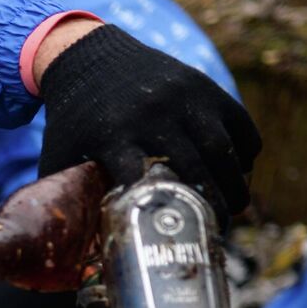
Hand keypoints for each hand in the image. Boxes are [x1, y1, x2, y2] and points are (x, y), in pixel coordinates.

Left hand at [36, 24, 261, 222]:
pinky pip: (240, 124)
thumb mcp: (60, 154)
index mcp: (113, 135)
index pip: (140, 176)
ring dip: (235, 183)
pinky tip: (239, 173)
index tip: (170, 234)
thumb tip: (64, 250)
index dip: (157, 207)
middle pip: (194, 167)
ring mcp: (183, 97)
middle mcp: (152, 114)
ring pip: (223, 148)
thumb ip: (63, 196)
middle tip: (216, 231)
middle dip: (212, 205)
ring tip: (235, 208)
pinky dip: (246, 152)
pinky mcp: (204, 86)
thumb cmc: (73, 120)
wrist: (88, 57)